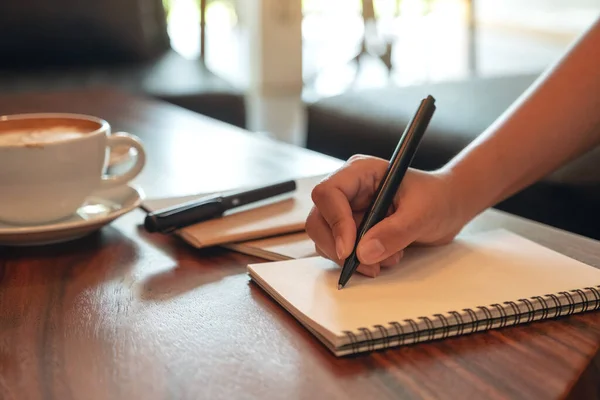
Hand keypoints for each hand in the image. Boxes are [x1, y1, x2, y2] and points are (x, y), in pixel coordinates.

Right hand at [306, 155, 465, 276]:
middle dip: (337, 246)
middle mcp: (348, 190)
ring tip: (386, 259)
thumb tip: (364, 253)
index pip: (328, 193)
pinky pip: (339, 250)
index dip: (335, 222)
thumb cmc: (438, 198)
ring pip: (325, 238)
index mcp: (360, 172)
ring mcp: (348, 210)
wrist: (448, 207)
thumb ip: (395, 232)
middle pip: (319, 219)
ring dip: (350, 258)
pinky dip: (358, 262)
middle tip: (362, 264)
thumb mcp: (422, 213)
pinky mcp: (352, 229)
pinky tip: (384, 258)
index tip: (349, 250)